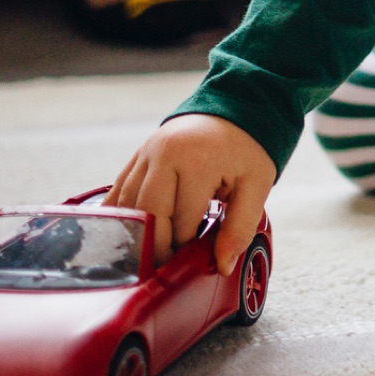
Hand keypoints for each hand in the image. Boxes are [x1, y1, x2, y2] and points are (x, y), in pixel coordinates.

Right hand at [107, 113, 275, 273]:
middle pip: (146, 215)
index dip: (184, 247)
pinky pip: (117, 192)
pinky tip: (130, 235)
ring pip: (126, 206)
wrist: (233, 109)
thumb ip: (240, 226)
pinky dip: (120, 218)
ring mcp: (146, 153)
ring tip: (153, 251)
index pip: (180, 221)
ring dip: (135, 234)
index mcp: (197, 161)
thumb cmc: (245, 150)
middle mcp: (165, 154)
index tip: (191, 259)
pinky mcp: (137, 156)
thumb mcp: (257, 184)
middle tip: (167, 264)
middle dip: (155, 246)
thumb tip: (222, 266)